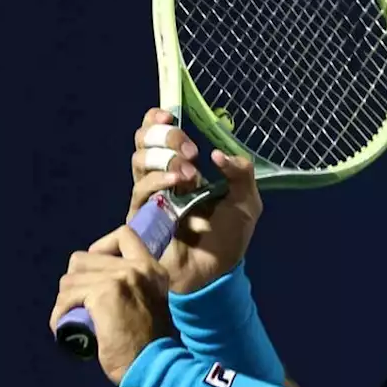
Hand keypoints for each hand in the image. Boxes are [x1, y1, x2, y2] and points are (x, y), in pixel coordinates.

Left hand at [50, 226, 172, 384]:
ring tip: (71, 319)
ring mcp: (121, 278)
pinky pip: (66, 297)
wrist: (152, 363)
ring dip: (64, 300)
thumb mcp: (149, 302)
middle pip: (84, 257)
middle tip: (78, 304)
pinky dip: (59, 314)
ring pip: (70, 278)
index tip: (95, 273)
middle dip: (75, 282)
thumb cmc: (149, 342)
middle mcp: (138, 268)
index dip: (100, 247)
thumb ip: (134, 285)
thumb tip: (97, 277)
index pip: (123, 234)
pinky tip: (64, 328)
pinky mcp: (103, 293)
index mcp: (152, 269)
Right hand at [131, 108, 262, 293]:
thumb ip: (241, 173)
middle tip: (189, 148)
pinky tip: (180, 181)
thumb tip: (218, 155)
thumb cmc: (229, 237)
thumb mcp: (247, 201)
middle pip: (143, 143)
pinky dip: (160, 179)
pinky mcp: (142, 217)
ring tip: (191, 172)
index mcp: (182, 170)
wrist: (217, 272)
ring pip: (139, 162)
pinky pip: (141, 190)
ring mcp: (150, 198)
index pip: (158, 137)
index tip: (168, 114)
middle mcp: (162, 180)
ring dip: (165, 158)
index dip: (156, 121)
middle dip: (163, 136)